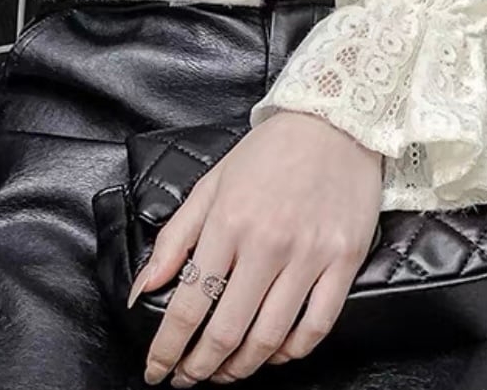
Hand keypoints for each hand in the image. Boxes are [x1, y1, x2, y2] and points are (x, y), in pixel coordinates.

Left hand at [130, 111, 382, 384]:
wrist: (334, 121)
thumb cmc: (269, 152)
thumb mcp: (212, 184)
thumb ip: (174, 238)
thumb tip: (143, 290)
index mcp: (228, 221)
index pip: (188, 303)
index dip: (167, 347)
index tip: (156, 370)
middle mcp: (267, 243)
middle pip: (227, 330)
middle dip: (199, 366)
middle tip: (188, 377)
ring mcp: (309, 255)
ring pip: (270, 337)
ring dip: (241, 368)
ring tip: (225, 373)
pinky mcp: (343, 261)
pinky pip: (316, 326)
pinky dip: (291, 352)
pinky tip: (274, 353)